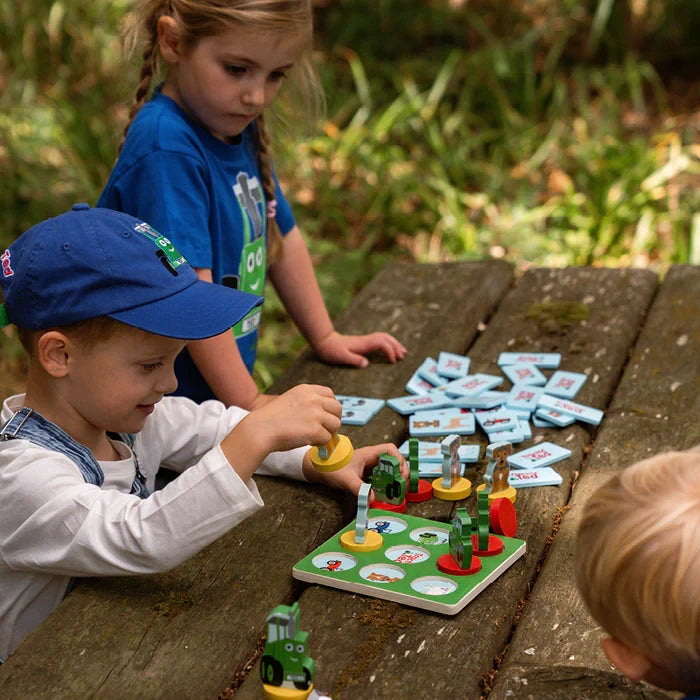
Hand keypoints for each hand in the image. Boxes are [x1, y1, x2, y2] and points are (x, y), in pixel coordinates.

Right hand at [222, 385, 340, 472]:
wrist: (260, 430)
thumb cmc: (271, 419)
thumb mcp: (291, 400)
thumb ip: (308, 402)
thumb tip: (326, 414)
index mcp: (306, 390)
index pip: (330, 394)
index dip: (330, 407)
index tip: (325, 416)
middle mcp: (313, 399)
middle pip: (337, 408)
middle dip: (333, 420)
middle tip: (325, 429)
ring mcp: (315, 414)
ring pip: (335, 424)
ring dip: (327, 433)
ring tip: (314, 437)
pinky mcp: (315, 430)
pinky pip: (328, 438)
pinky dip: (320, 443)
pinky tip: (309, 442)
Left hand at [304, 443, 406, 502]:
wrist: (319, 470)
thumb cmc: (332, 468)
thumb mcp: (346, 479)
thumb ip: (359, 488)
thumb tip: (372, 499)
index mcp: (369, 453)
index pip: (390, 449)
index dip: (398, 459)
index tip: (399, 472)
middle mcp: (371, 458)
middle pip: (393, 460)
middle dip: (400, 472)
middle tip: (400, 486)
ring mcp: (370, 466)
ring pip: (389, 469)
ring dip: (394, 479)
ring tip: (396, 492)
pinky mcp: (367, 474)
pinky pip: (382, 477)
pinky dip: (386, 485)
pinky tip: (386, 495)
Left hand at [313, 331, 406, 367]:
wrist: (325, 341)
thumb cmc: (332, 350)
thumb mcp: (341, 357)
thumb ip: (354, 360)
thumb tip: (366, 363)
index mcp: (363, 344)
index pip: (381, 344)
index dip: (389, 351)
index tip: (393, 361)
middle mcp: (366, 340)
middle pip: (386, 338)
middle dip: (396, 346)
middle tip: (403, 356)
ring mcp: (365, 340)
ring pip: (384, 338)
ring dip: (394, 343)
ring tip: (402, 352)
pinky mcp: (363, 342)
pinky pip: (380, 340)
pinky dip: (388, 344)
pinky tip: (390, 350)